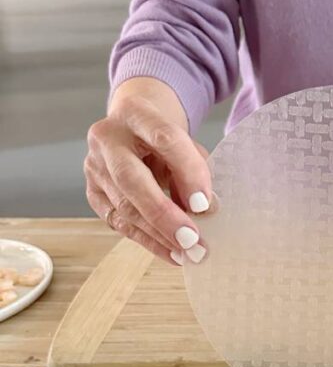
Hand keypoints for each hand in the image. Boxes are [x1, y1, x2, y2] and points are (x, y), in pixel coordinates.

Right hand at [84, 78, 212, 264]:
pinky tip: (172, 253)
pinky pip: (119, 222)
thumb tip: (204, 209)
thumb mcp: (185, 143)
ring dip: (159, 234)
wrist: (134, 127)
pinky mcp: (92, 192)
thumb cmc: (165, 138)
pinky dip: (148, 241)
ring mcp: (94, 166)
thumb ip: (194, 169)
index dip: (187, 171)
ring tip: (188, 252)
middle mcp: (107, 137)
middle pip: (131, 179)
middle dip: (164, 213)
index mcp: (135, 113)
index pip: (164, 138)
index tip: (206, 204)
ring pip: (124, 206)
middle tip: (191, 239)